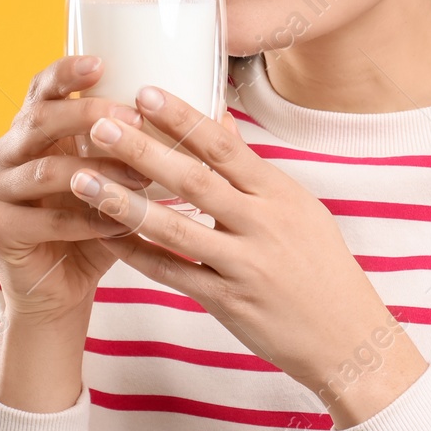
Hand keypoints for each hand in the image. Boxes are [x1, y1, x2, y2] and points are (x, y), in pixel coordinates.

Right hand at [0, 55, 150, 326]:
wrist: (59, 289)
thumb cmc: (97, 226)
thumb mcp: (124, 180)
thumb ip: (154, 147)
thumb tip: (221, 116)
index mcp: (35, 129)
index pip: (44, 88)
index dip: (67, 72)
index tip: (102, 62)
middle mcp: (7, 151)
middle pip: (40, 119)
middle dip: (87, 114)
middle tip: (131, 118)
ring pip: (45, 169)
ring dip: (97, 172)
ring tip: (140, 175)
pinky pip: (46, 219)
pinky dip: (87, 220)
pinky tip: (120, 225)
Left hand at [68, 85, 428, 425]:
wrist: (348, 338)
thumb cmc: (321, 268)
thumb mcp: (299, 210)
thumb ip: (254, 172)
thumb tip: (220, 124)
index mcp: (281, 194)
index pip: (225, 146)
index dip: (182, 117)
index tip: (145, 91)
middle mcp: (263, 225)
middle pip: (193, 179)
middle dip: (142, 149)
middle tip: (100, 124)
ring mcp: (245, 265)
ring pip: (173, 227)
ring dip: (122, 201)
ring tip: (82, 178)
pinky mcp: (229, 302)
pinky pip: (173, 273)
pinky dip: (136, 253)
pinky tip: (104, 234)